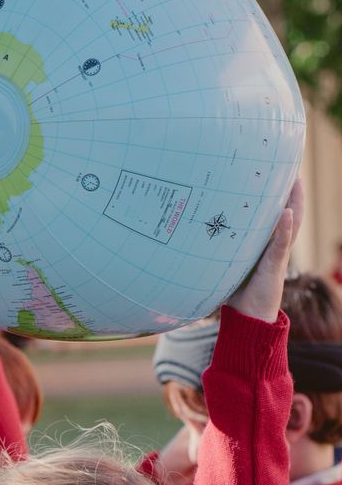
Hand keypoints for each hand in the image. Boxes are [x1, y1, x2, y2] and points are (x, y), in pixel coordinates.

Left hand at [227, 178, 301, 322]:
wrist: (248, 316)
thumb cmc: (236, 292)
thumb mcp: (225, 265)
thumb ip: (217, 251)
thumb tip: (189, 235)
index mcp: (263, 245)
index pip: (271, 216)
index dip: (275, 197)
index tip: (273, 175)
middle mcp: (273, 247)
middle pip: (286, 214)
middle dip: (290, 192)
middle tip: (291, 168)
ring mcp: (276, 256)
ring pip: (290, 225)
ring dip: (294, 203)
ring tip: (296, 182)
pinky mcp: (274, 267)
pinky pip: (280, 245)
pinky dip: (284, 229)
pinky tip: (287, 213)